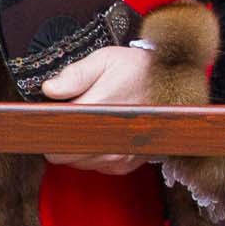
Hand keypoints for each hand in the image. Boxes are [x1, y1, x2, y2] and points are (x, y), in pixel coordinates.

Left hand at [40, 45, 155, 174]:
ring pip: (78, 162)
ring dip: (78, 147)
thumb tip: (49, 89)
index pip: (55, 136)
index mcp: (101, 108)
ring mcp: (120, 154)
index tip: (51, 118)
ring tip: (93, 122)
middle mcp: (112, 137)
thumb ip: (75, 74)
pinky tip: (105, 133)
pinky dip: (95, 154)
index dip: (49, 128)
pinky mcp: (127, 164)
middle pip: (63, 155)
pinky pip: (97, 166)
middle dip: (61, 138)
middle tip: (73, 117)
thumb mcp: (106, 59)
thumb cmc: (139, 69)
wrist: (176, 83)